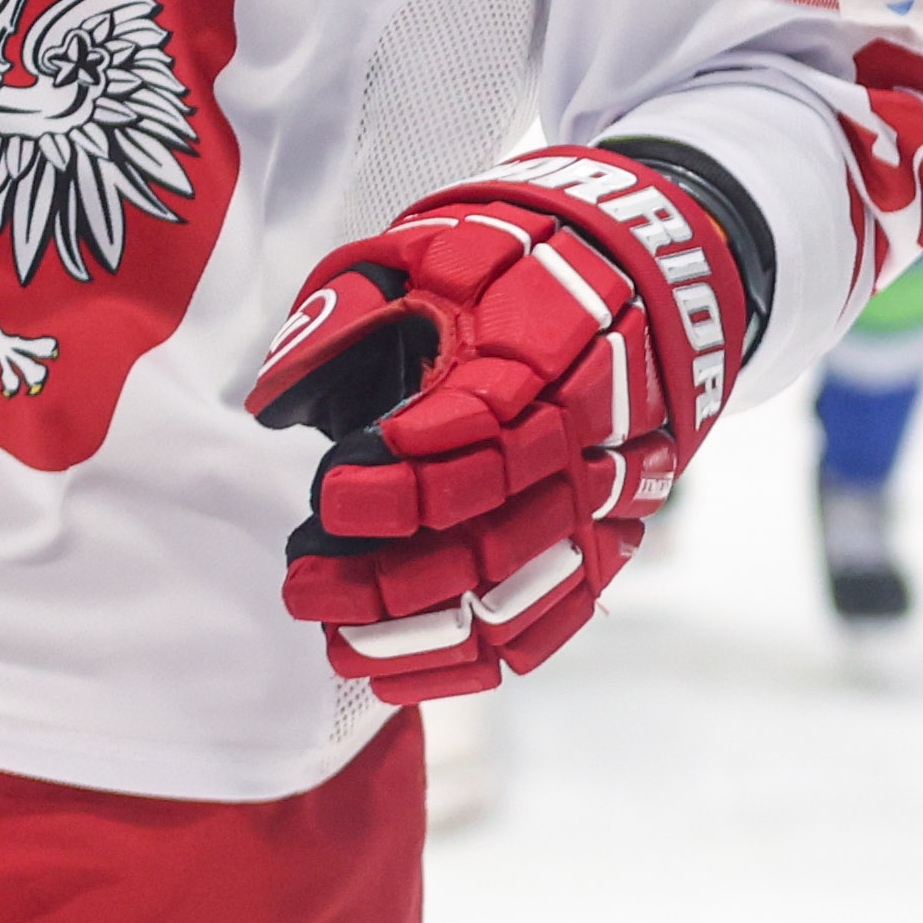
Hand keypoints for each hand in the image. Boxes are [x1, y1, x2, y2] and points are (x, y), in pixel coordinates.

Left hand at [246, 148, 751, 704]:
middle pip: (494, 531)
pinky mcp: (614, 536)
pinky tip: (399, 671)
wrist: (645, 269)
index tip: (330, 494)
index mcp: (546, 348)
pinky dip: (478, 659)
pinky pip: (554, 621)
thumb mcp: (428, 251)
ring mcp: (609, 495)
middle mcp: (590, 434)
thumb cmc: (513, 259)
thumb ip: (351, 313)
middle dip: (390, 575)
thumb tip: (277, 404)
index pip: (479, 432)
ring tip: (334, 638)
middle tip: (301, 584)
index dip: (402, 478)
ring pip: (520, 591)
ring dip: (423, 630)